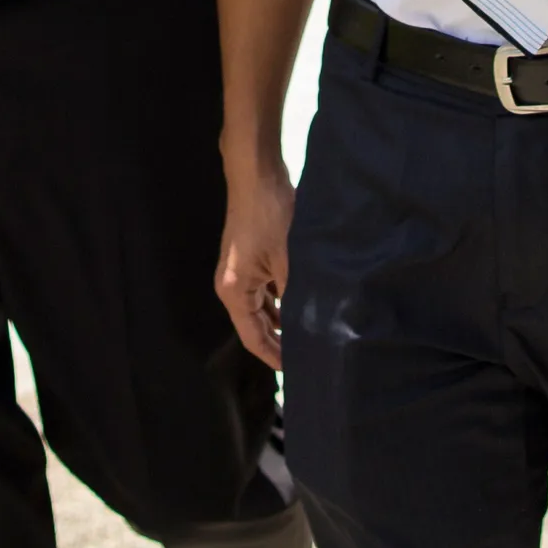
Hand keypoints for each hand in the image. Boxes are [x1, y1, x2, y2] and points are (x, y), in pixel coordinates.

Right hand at [215, 159, 296, 369]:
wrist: (256, 175)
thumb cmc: (268, 216)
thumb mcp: (288, 259)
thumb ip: (297, 294)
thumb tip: (315, 324)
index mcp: (234, 292)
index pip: (253, 338)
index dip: (275, 357)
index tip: (298, 372)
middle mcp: (233, 287)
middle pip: (256, 326)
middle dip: (280, 342)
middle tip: (310, 357)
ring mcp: (242, 273)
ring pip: (263, 308)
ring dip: (283, 322)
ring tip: (311, 337)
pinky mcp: (252, 260)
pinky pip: (267, 291)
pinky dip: (283, 302)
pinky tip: (305, 307)